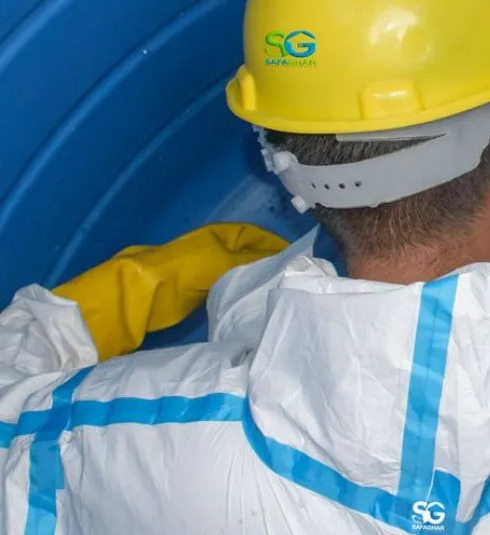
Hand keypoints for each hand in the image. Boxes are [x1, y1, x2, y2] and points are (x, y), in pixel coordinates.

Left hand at [53, 223, 287, 360]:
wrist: (146, 293)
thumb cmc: (185, 270)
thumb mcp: (224, 262)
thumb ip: (253, 262)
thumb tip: (282, 262)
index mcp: (222, 234)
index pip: (257, 235)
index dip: (276, 245)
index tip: (297, 258)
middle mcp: (217, 247)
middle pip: (251, 253)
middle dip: (269, 262)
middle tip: (291, 277)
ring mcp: (209, 268)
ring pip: (243, 271)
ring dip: (257, 278)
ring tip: (278, 290)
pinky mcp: (203, 288)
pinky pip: (233, 285)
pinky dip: (245, 290)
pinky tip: (255, 300)